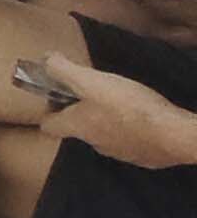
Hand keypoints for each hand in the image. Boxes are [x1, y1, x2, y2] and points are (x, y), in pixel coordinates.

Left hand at [27, 54, 196, 171]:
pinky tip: (139, 118)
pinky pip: (129, 142)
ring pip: (104, 136)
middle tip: (88, 93)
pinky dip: (129, 131)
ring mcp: (120, 153)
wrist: (173, 134)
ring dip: (105, 121)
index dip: (47, 111)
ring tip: (116, 102)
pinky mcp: (143, 157)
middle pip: (78, 129)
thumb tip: (45, 60)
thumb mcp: (91, 82)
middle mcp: (95, 144)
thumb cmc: (128, 107)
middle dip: (79, 112)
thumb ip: (63, 70)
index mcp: (79, 127)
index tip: (53, 96)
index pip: (49, 126)